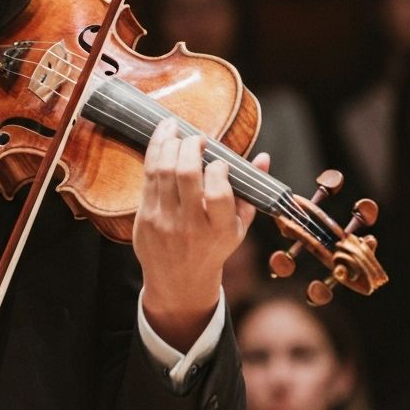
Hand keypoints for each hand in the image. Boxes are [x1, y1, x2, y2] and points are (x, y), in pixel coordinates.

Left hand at [134, 116, 269, 349]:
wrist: (178, 280)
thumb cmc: (213, 247)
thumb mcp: (238, 227)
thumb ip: (250, 193)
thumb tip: (263, 158)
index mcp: (219, 229)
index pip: (219, 192)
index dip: (219, 169)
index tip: (219, 162)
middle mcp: (190, 225)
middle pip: (186, 174)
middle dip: (191, 146)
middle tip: (197, 137)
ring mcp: (164, 220)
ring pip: (163, 170)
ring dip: (169, 143)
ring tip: (177, 129)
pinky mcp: (145, 215)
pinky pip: (148, 175)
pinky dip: (155, 151)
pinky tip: (162, 136)